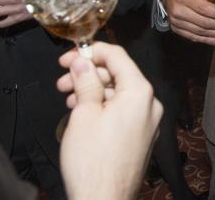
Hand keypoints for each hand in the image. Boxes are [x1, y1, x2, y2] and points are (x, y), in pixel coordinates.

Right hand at [56, 42, 162, 199]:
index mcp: (140, 93)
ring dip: (92, 90)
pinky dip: (102, 106)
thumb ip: (85, 82)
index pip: (118, 56)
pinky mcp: (140, 137)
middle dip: (89, 73)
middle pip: (119, 74)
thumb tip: (83, 63)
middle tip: (64, 77)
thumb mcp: (83, 113)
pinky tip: (81, 111)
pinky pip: (122, 111)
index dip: (92, 51)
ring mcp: (147, 123)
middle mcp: (150, 105)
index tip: (72, 54)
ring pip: (118, 94)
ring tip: (68, 96)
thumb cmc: (93, 163)